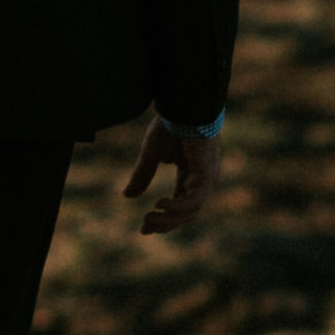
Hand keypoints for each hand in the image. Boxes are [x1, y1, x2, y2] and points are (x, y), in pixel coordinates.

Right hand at [123, 120, 220, 236]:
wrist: (184, 106)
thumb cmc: (171, 124)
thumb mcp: (151, 154)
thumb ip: (142, 175)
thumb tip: (127, 196)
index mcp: (192, 174)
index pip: (179, 203)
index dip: (162, 217)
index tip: (143, 228)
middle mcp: (202, 180)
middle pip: (186, 213)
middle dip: (165, 224)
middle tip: (144, 227)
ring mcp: (207, 179)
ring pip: (191, 212)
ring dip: (169, 219)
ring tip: (147, 219)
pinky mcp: (207, 176)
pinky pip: (194, 202)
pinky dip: (177, 208)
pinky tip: (159, 205)